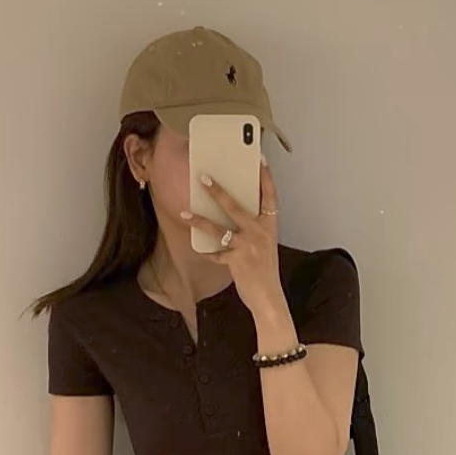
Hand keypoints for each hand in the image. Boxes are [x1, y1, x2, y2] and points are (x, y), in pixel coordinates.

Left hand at [184, 157, 284, 317]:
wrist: (269, 297)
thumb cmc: (264, 269)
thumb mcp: (264, 244)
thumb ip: (252, 228)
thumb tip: (232, 213)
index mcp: (270, 225)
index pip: (269, 195)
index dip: (265, 176)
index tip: (258, 157)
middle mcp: (260, 232)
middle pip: (236, 206)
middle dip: (219, 191)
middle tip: (203, 177)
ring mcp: (248, 246)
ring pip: (219, 229)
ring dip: (200, 221)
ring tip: (185, 214)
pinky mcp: (237, 260)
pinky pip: (216, 253)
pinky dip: (206, 251)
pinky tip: (197, 247)